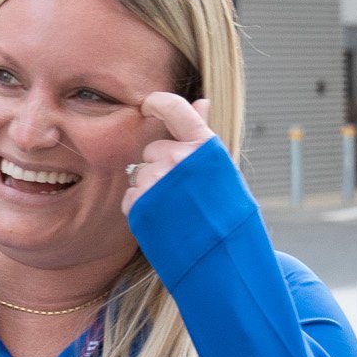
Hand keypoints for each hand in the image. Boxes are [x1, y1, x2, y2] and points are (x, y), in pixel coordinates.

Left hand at [120, 92, 214, 216]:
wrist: (223, 256)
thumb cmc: (225, 210)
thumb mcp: (220, 168)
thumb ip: (203, 134)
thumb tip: (202, 100)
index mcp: (203, 146)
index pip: (174, 108)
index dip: (157, 103)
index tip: (149, 105)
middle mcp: (179, 158)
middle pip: (152, 151)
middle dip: (160, 167)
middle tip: (182, 192)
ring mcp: (158, 180)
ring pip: (139, 175)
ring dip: (151, 190)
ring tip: (175, 209)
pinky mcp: (141, 203)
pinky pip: (130, 197)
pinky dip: (140, 208)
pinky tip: (162, 220)